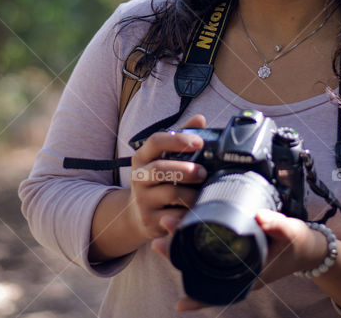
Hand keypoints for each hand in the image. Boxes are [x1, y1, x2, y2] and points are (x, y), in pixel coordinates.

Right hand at [126, 114, 208, 242]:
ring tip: (203, 193)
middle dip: (186, 170)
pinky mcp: (149, 220)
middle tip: (203, 172)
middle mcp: (139, 177)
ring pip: (171, 193)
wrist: (137, 214)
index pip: (156, 141)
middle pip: (160, 169)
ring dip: (192, 193)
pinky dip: (189, 213)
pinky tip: (196, 210)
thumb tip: (200, 119)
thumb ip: (180, 138)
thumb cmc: (157, 180)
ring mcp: (143, 200)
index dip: (178, 140)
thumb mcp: (163, 159)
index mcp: (142, 157)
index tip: (199, 143)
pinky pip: (174, 216)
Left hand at [150, 209, 327, 311]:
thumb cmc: (299, 244)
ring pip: (204, 265)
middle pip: (203, 274)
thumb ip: (277, 225)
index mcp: (250, 276)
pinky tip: (180, 239)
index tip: (180, 298)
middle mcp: (240, 276)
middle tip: (158, 244)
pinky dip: (195, 249)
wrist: (309, 248)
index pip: (219, 291)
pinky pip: (211, 256)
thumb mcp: (291, 232)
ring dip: (183, 253)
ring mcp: (236, 266)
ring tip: (161, 238)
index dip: (198, 296)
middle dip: (180, 261)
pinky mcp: (235, 254)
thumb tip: (259, 216)